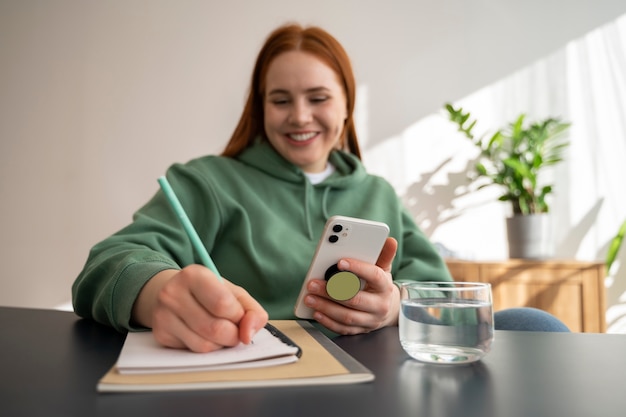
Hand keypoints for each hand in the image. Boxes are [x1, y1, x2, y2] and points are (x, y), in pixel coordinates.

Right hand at [132, 265, 267, 352]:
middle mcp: (173, 293)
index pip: (223, 305)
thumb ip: (252, 311)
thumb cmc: (209, 293)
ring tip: (218, 330)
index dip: (238, 316)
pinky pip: (193, 351)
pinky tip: (203, 334)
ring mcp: (163, 315)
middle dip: (233, 334)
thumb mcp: (233, 293)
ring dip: (220, 344)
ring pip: (205, 345)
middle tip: (233, 328)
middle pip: (215, 329)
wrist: (173, 293)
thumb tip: (248, 334)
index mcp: (194, 275)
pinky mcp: (160, 334)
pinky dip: (206, 347)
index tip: (239, 315)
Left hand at [303, 237, 398, 334]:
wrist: (389, 310)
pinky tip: (316, 312)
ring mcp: (370, 320)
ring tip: (309, 298)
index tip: (340, 261)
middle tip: (312, 284)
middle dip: (331, 292)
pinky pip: (343, 329)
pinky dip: (328, 322)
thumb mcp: (384, 269)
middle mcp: (380, 305)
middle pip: (355, 299)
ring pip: (347, 316)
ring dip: (326, 307)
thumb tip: (390, 240)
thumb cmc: (380, 285)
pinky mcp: (361, 330)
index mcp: (385, 286)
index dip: (358, 268)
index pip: (374, 276)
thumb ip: (383, 255)